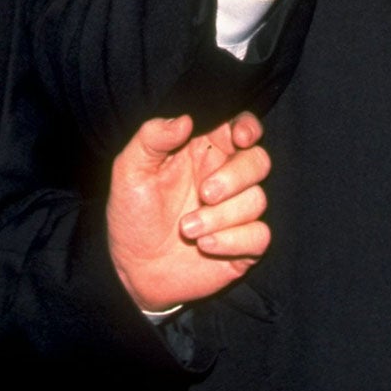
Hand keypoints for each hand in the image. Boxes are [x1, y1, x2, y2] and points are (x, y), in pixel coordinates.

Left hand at [107, 112, 270, 313]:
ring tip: (186, 229)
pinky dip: (234, 240)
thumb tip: (185, 119)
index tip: (239, 138)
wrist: (132, 270)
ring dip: (222, 216)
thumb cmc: (131, 214)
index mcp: (202, 151)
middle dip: (236, 176)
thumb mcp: (130, 171)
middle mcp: (225, 178)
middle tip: (205, 193)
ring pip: (257, 200)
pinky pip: (261, 236)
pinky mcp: (243, 244)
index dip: (248, 127)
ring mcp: (236, 212)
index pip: (239, 127)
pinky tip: (205, 245)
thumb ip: (152, 138)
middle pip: (258, 161)